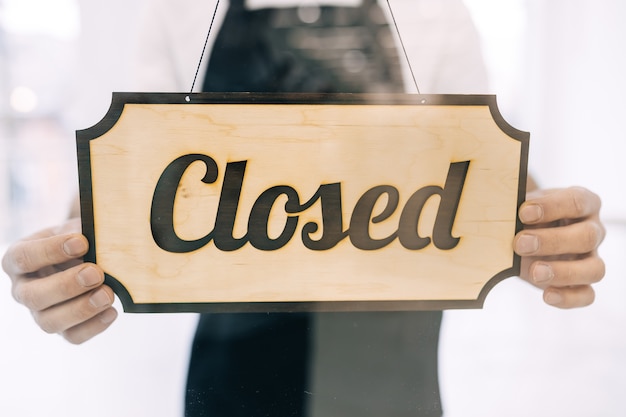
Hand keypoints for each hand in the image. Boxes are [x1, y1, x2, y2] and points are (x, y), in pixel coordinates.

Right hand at [2, 218, 116, 343]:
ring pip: (49, 322)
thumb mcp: (75, 229)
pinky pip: (73, 336)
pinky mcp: (63, 328)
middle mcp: (23, 289)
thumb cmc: (77, 239)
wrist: (87, 254)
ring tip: (108, 294)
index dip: (51, 251)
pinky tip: (112, 311)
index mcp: (18, 259)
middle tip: (96, 273)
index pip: (24, 258)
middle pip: (33, 296)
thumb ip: (82, 232)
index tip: (82, 242)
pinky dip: (94, 326)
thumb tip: (101, 240)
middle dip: (66, 286)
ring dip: (81, 310)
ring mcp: (40, 312)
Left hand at [514, 186, 605, 307]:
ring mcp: (591, 258)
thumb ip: (517, 208)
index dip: (552, 207)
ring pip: (595, 269)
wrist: (523, 234)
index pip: (577, 202)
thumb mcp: (522, 207)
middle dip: (552, 241)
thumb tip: (504, 215)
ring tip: (535, 272)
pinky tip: (547, 295)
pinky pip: (586, 295)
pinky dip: (568, 298)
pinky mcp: (582, 283)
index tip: (523, 213)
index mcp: (583, 203)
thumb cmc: (526, 216)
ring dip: (564, 272)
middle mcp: (593, 230)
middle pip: (587, 237)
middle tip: (520, 244)